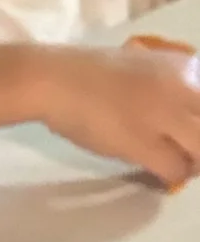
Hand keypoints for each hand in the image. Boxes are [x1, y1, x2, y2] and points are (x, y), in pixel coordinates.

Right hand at [33, 43, 199, 186]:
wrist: (56, 79)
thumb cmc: (93, 73)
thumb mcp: (148, 66)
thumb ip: (173, 85)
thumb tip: (185, 117)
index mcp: (188, 66)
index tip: (191, 132)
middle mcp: (184, 86)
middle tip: (192, 154)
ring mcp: (164, 113)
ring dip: (195, 163)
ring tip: (180, 164)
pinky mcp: (143, 141)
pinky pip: (175, 168)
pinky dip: (173, 175)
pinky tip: (160, 171)